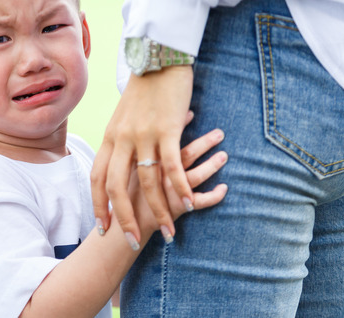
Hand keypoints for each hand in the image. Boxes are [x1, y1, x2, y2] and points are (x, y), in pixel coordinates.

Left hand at [91, 67, 193, 244]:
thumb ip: (120, 141)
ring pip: (147, 181)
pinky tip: (188, 206)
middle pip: (117, 187)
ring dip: (158, 210)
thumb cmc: (144, 90)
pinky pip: (173, 165)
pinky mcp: (167, 129)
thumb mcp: (123, 117)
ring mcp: (144, 134)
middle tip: (131, 242)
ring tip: (168, 232)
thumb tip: (120, 163)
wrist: (158, 57)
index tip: (102, 228)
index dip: (99, 205)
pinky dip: (180, 188)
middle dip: (124, 218)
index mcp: (109, 137)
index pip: (98, 178)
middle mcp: (121, 138)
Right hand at [129, 129, 227, 244]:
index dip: (177, 125)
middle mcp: (156, 174)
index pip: (162, 138)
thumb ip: (137, 153)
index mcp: (142, 161)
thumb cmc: (126, 198)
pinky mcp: (175, 208)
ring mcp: (167, 191)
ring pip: (194, 175)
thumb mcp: (127, 171)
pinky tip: (224, 189)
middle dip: (203, 142)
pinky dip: (213, 196)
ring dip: (211, 165)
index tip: (190, 113)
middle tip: (220, 132)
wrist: (119, 230)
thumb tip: (150, 135)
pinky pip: (199, 201)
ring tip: (224, 155)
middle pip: (183, 154)